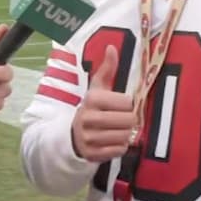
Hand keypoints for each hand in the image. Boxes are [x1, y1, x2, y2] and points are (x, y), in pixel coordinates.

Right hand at [72, 45, 136, 162]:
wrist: (72, 135)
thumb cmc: (92, 108)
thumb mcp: (97, 88)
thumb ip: (107, 69)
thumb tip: (112, 47)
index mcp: (92, 99)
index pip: (127, 103)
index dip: (127, 105)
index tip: (119, 106)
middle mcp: (89, 118)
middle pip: (128, 120)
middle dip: (128, 121)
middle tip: (121, 120)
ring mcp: (89, 137)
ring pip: (124, 136)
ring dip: (125, 134)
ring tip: (117, 130)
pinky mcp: (92, 153)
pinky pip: (119, 150)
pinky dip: (120, 146)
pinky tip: (112, 141)